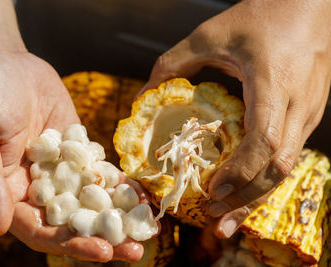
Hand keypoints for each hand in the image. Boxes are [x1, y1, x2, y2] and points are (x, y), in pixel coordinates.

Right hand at [0, 49, 144, 261]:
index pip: (39, 230)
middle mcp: (37, 188)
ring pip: (92, 201)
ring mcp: (61, 170)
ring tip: (148, 228)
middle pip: (72, 222)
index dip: (68, 244)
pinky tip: (143, 195)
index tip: (101, 251)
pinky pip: (101, 171)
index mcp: (8, 193)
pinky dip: (122, 184)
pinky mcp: (79, 150)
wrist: (4, 62)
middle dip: (103, 238)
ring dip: (119, 217)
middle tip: (134, 250)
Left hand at [140, 0, 330, 237]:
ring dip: (257, 195)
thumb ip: (173, 64)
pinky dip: (265, 177)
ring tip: (227, 216)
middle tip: (215, 218)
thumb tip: (142, 95)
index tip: (213, 190)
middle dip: (246, 197)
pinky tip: (245, 190)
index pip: (264, 141)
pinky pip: (289, 154)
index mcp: (275, 82)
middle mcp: (300, 103)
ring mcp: (311, 111)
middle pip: (278, 166)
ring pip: (288, 166)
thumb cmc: (261, 15)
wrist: (309, 2)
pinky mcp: (310, 113)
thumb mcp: (211, 34)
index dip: (240, 172)